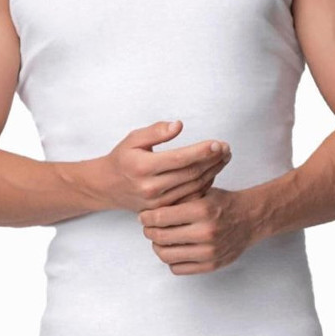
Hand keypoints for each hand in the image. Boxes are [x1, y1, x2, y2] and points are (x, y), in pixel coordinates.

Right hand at [98, 120, 230, 212]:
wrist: (107, 187)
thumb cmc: (123, 158)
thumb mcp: (133, 139)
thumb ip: (156, 131)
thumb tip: (179, 125)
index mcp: (143, 167)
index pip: (179, 158)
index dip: (201, 151)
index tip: (218, 143)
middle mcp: (151, 187)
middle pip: (190, 174)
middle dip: (212, 160)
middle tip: (227, 148)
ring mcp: (158, 202)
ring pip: (193, 187)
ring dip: (213, 172)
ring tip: (225, 158)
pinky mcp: (163, 210)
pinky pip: (190, 198)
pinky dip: (205, 185)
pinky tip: (213, 172)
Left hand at [138, 187, 253, 274]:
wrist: (250, 218)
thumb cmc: (223, 203)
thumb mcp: (201, 191)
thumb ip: (178, 199)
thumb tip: (149, 208)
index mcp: (201, 209)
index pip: (161, 217)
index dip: (146, 217)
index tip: (143, 216)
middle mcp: (205, 232)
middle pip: (161, 238)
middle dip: (148, 232)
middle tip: (147, 227)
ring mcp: (209, 251)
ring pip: (167, 256)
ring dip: (157, 247)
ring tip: (159, 239)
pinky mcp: (211, 265)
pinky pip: (178, 268)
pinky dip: (171, 260)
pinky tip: (173, 249)